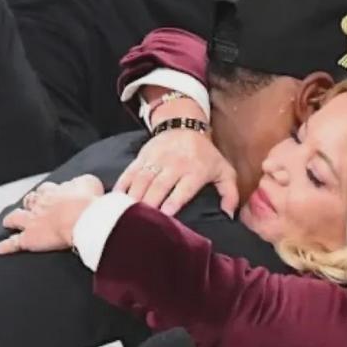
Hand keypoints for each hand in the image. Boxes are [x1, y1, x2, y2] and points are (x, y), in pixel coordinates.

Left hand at [0, 175, 103, 254]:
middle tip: (30, 206)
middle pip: (30, 201)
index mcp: (55, 192)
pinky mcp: (29, 239)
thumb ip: (84, 182)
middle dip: (29, 203)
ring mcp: (32, 221)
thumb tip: (83, 182)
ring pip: (17, 218)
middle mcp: (40, 204)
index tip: (48, 194)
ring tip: (9, 222)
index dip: (46, 192)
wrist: (82, 219)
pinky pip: (14, 243)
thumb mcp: (90, 184)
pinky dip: (6, 246)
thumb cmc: (88, 204)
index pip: (46, 189)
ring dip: (12, 220)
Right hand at [113, 129, 237, 216]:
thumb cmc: (206, 156)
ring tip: (127, 214)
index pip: (183, 188)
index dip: (173, 201)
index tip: (165, 215)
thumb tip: (229, 216)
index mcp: (195, 170)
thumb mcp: (224, 171)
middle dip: (150, 203)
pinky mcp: (142, 158)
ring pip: (142, 180)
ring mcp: (156, 160)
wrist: (184, 125)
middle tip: (142, 221)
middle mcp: (174, 165)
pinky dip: (121, 186)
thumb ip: (230, 194)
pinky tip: (115, 200)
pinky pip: (129, 173)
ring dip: (133, 197)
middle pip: (159, 186)